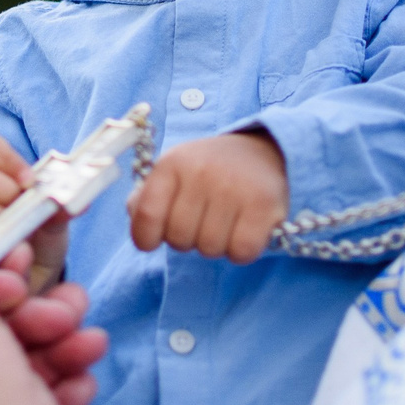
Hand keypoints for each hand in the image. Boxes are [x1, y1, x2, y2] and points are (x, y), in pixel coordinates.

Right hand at [0, 132, 70, 285]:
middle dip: (3, 192)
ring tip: (17, 238)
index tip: (29, 181)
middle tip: (23, 212)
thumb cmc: (39, 242)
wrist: (31, 279)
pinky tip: (2, 251)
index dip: (4, 157)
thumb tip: (75, 202)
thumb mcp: (55, 221)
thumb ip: (60, 207)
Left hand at [128, 129, 288, 263]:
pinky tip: (244, 230)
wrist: (262, 152)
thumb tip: (140, 229)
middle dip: (187, 240)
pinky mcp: (264, 205)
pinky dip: (241, 250)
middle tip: (201, 222)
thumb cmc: (208, 172)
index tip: (153, 240)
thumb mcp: (172, 174)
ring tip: (224, 223)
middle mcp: (202, 172)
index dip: (145, 238)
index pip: (146, 215)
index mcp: (173, 163)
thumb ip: (146, 200)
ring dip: (215, 245)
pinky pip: (241, 252)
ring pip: (209, 249)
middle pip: (179, 239)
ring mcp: (234, 188)